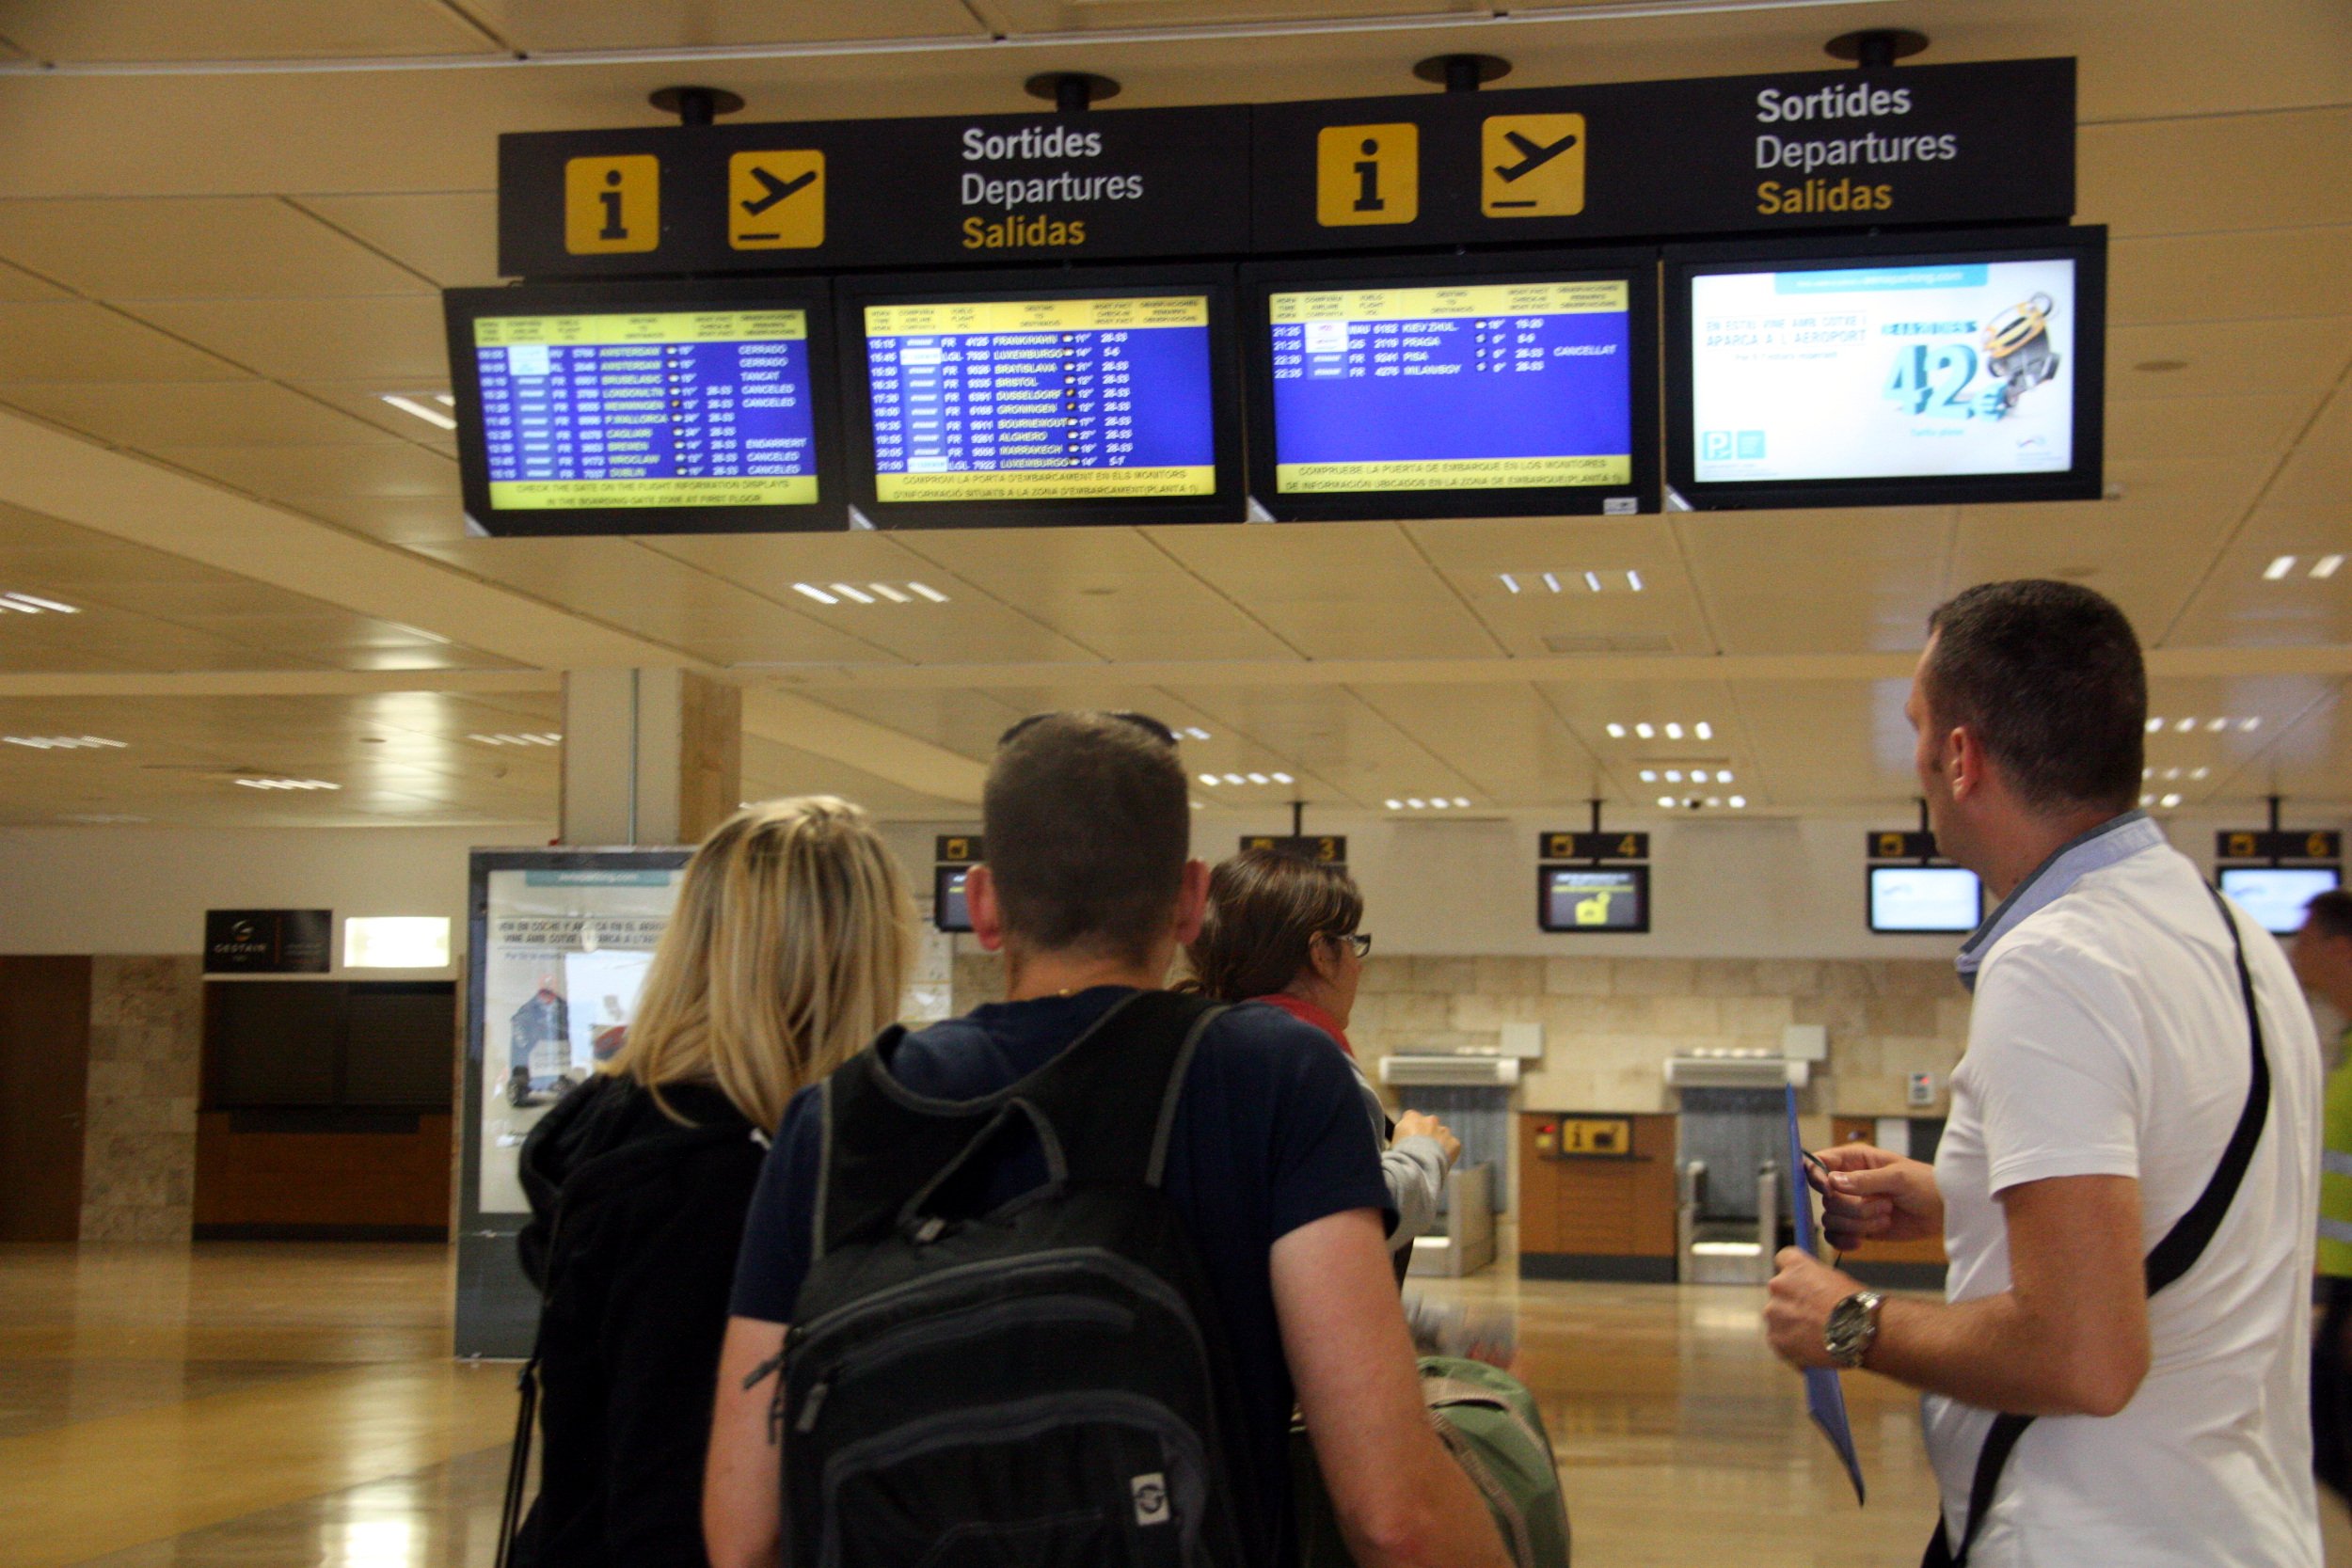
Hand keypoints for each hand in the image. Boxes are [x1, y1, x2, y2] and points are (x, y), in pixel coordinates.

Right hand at [1393, 1111, 1461, 1168]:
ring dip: (1439, 1143)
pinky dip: (1449, 1152)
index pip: (1411, 1117)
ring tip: (1431, 1158)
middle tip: (1422, 1150)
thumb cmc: (1401, 1155)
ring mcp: (1443, 1130)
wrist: (1418, 1164)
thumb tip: (1402, 1140)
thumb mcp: (1394, 1141)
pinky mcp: (1454, 1142)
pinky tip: (1440, 1161)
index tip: (1410, 1140)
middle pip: (1430, 1124)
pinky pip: (1452, 1146)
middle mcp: (1430, 1120)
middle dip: (1428, 1134)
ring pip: (1442, 1135)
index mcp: (1412, 1117)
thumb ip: (1401, 1135)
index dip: (1411, 1129)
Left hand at [1765, 1248, 1864, 1369]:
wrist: (1858, 1332)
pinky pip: (1778, 1339)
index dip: (1794, 1273)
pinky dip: (1791, 1345)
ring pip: (1778, 1317)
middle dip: (1793, 1302)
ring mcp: (1774, 1312)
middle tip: (1813, 1316)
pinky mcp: (1775, 1338)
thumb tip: (1813, 1288)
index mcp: (1795, 1266)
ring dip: (1791, 1324)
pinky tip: (1810, 1350)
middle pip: (1780, 1292)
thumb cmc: (1856, 1304)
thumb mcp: (1837, 1280)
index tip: (1801, 1282)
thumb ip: (1815, 1281)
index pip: (1783, 1259)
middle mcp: (1778, 1285)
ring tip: (1815, 1337)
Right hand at [1810, 1143, 1942, 1249]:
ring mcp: (1851, 1206)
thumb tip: (1832, 1181)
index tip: (1829, 1190)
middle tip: (1885, 1205)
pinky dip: (1845, 1240)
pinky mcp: (1857, 1227)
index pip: (1819, 1162)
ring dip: (1858, 1224)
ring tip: (1885, 1218)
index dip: (1816, 1176)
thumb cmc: (1926, 1185)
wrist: (1943, 1213)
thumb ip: (1865, 1180)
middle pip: (1826, 1198)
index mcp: (1854, 1160)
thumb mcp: (1898, 1177)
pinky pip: (1835, 1236)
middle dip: (1853, 1207)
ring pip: (1831, 1218)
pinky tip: (1861, 1241)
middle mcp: (1847, 1182)